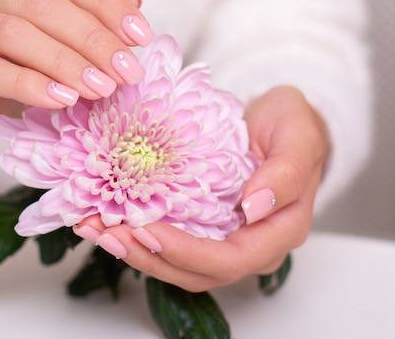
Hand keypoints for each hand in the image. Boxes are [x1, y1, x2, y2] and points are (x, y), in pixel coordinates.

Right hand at [0, 0, 149, 195]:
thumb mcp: (51, 51)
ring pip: (14, 33)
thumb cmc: (3, 82)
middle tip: (127, 72)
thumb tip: (133, 0)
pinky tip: (61, 101)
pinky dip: (29, 85)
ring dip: (65, 62)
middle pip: (41, 2)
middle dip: (92, 38)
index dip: (107, 3)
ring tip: (101, 89)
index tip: (142, 36)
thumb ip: (86, 23)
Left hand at [73, 86, 329, 291]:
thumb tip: (255, 207)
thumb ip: (287, 172)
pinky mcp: (201, 226)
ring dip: (134, 251)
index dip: (187, 252)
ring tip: (95, 229)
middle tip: (107, 233)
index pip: (231, 259)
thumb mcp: (299, 134)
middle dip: (148, 256)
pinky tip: (105, 219)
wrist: (280, 122)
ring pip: (176, 264)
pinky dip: (135, 235)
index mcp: (279, 231)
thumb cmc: (293, 125)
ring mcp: (223, 239)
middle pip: (196, 272)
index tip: (147, 230)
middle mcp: (250, 245)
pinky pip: (168, 242)